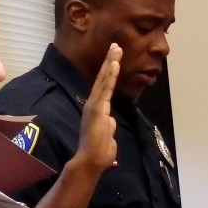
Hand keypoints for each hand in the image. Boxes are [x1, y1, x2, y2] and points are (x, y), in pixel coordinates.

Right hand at [74, 43, 120, 170]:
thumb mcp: (107, 135)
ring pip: (103, 80)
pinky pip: (104, 89)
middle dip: (109, 62)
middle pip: (103, 79)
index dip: (109, 73)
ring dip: (110, 64)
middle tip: (116, 46)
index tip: (114, 60)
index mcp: (97, 110)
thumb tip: (110, 120)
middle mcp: (94, 104)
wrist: (91, 160)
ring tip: (116, 49)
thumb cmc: (99, 152)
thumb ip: (108, 126)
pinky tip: (113, 64)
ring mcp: (95, 105)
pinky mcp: (97, 108)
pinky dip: (109, 76)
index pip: (104, 88)